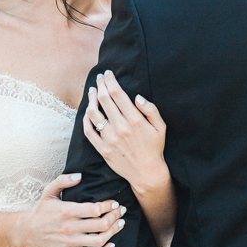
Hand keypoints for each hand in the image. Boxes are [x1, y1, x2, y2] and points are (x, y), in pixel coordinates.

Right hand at [15, 173, 125, 246]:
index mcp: (67, 211)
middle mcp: (70, 227)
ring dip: (113, 232)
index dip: (109, 206)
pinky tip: (111, 244)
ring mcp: (71, 242)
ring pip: (99, 240)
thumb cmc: (42, 210)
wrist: (29, 231)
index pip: (95, 209)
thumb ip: (64, 180)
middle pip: (101, 224)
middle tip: (121, 211)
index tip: (114, 202)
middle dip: (115, 217)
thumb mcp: (49, 191)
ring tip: (120, 223)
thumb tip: (80, 176)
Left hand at [84, 70, 167, 195]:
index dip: (110, 80)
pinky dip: (85, 119)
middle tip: (99, 78)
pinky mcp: (102, 149)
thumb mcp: (160, 127)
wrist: (147, 173)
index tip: (107, 73)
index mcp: (135, 120)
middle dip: (100, 85)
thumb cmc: (154, 148)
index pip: (117, 93)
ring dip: (91, 99)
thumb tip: (137, 96)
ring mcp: (109, 139)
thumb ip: (150, 109)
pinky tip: (87, 111)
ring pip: (93, 113)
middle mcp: (120, 128)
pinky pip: (88, 131)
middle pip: (104, 99)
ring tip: (92, 91)